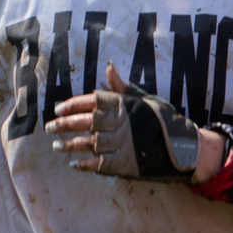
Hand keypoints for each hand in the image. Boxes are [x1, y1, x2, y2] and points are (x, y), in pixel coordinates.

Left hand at [50, 64, 203, 178]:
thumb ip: (121, 88)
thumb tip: (108, 68)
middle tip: (49, 127)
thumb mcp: (144, 99)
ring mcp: (122, 144)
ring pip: (89, 143)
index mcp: (124, 105)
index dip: (72, 104)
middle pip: (86, 122)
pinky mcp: (125, 163)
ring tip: (56, 146)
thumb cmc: (161, 121)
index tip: (58, 108)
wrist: (183, 147)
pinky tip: (74, 164)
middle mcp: (121, 123)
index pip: (92, 101)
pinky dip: (85, 164)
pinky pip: (100, 163)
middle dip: (64, 124)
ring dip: (70, 144)